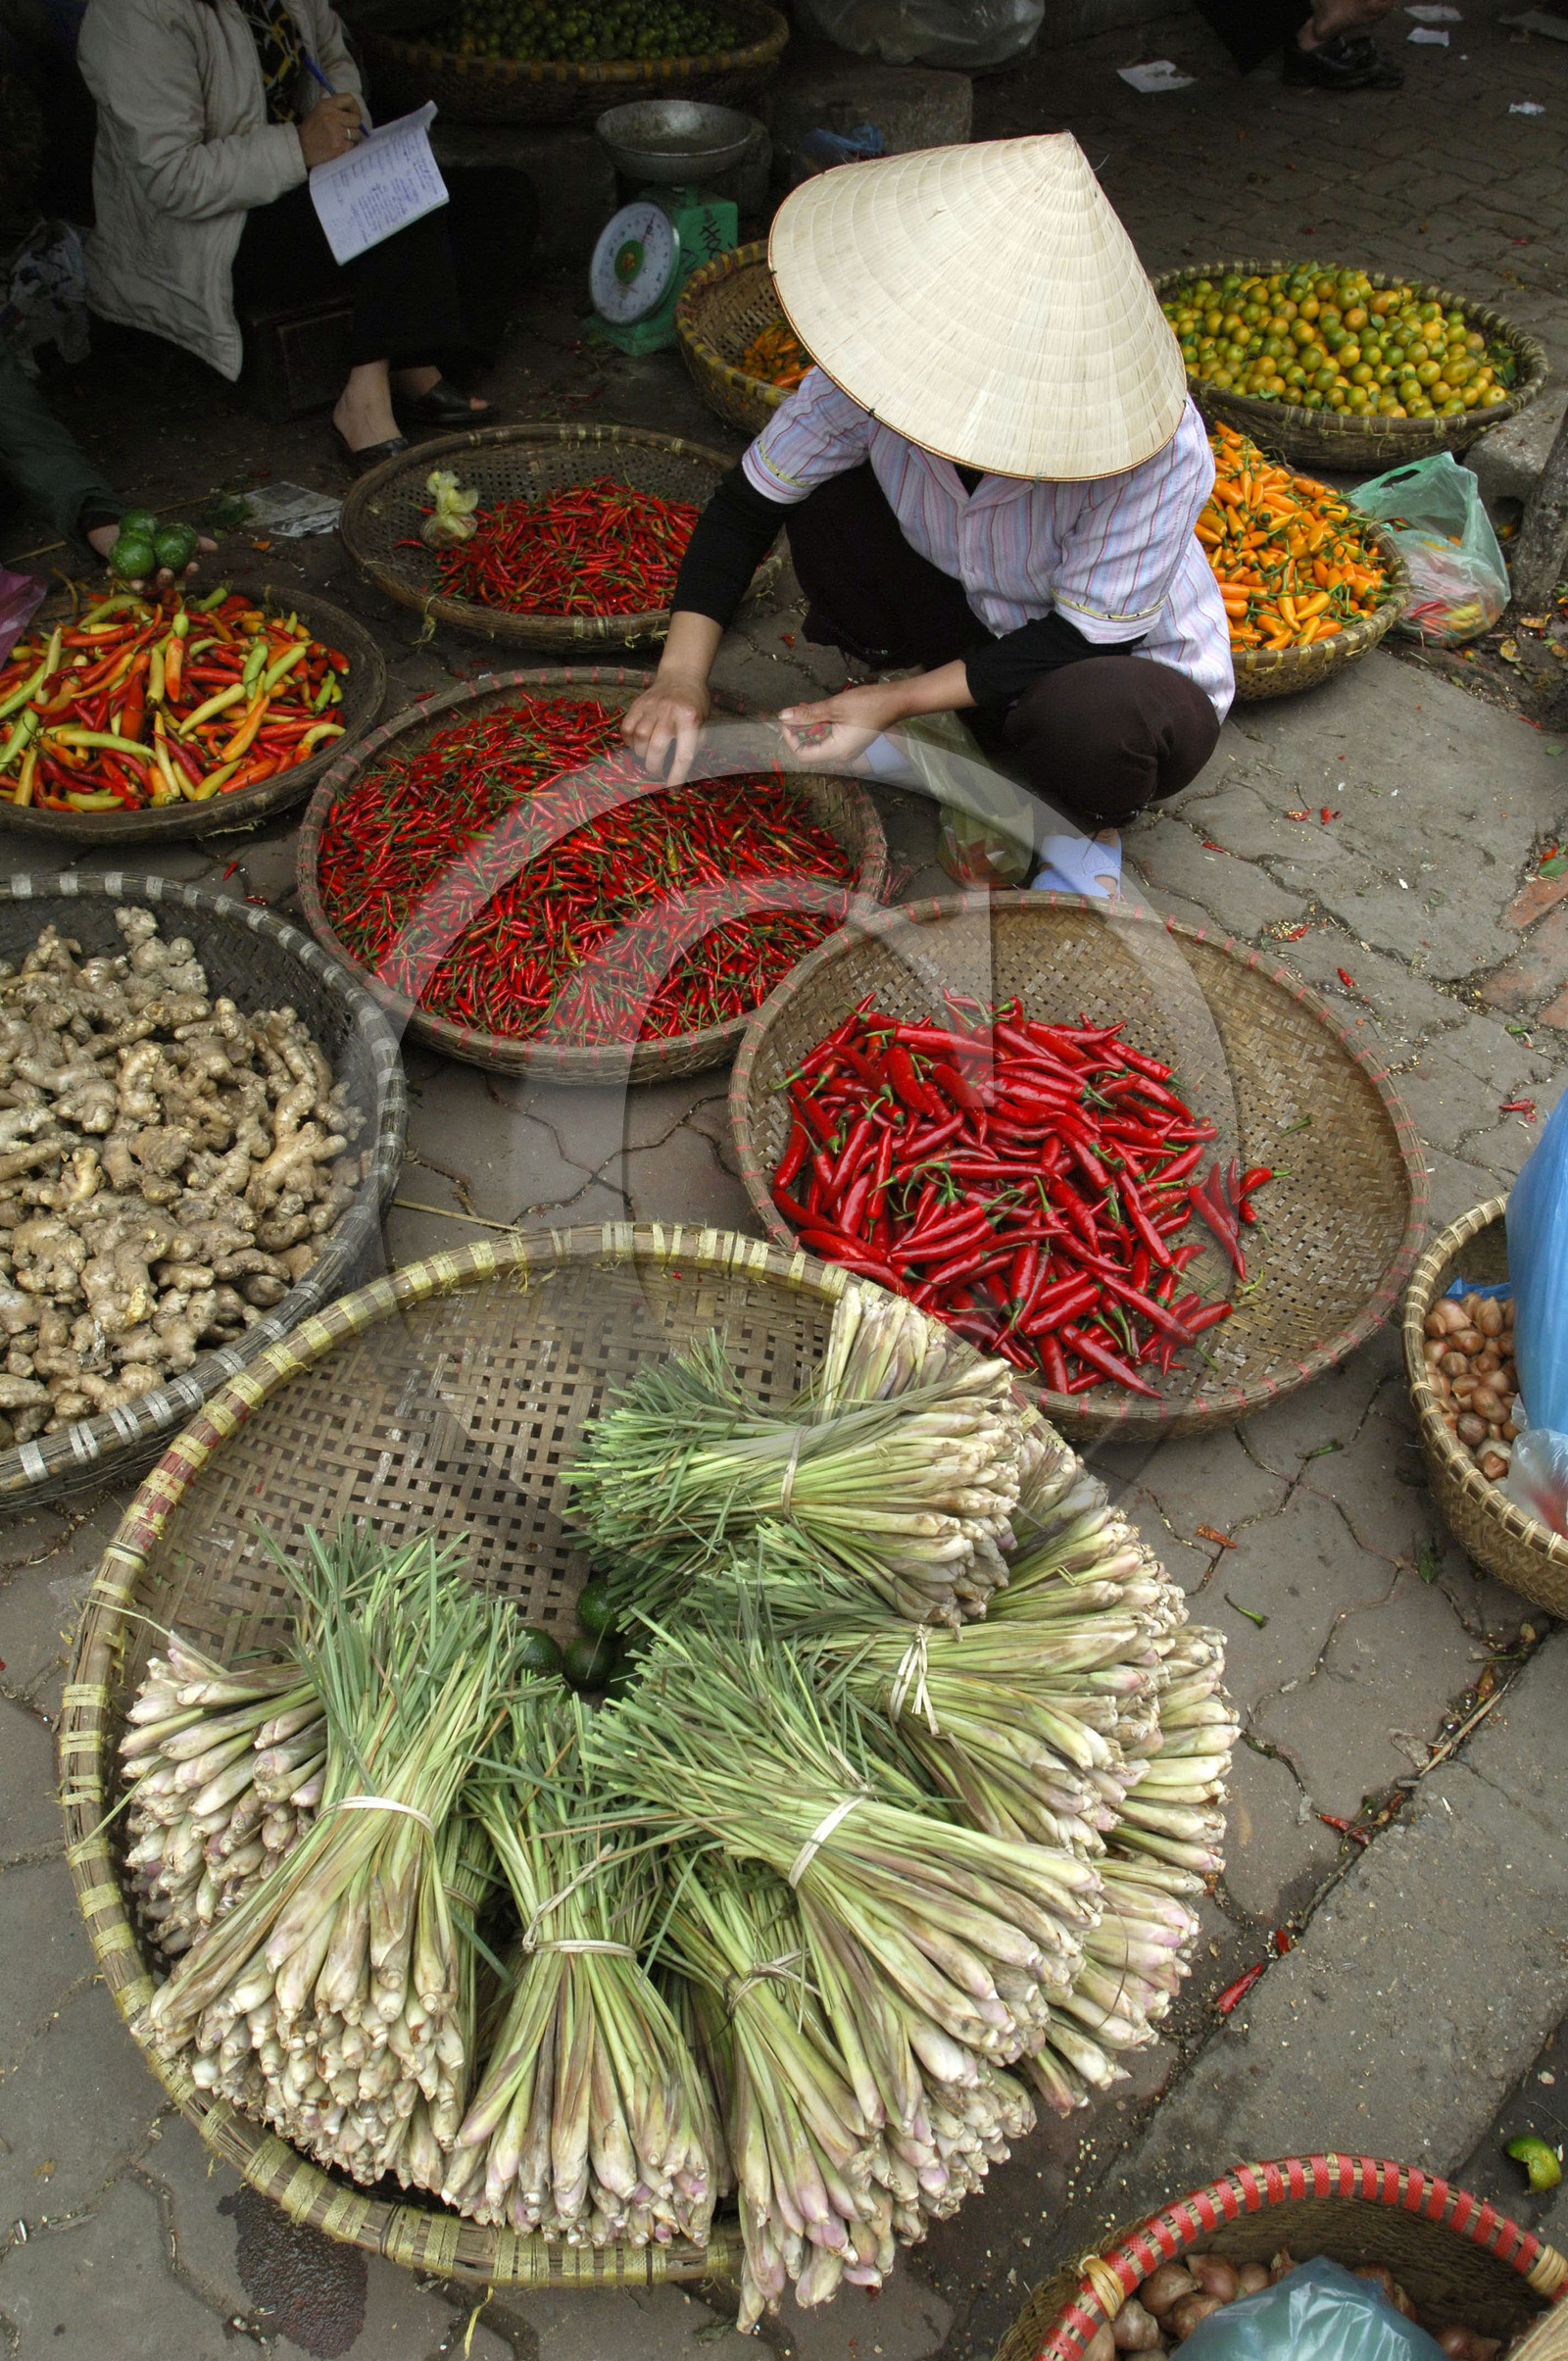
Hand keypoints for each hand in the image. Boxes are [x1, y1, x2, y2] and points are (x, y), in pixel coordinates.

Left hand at [89, 523, 217, 593]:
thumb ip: (194, 541)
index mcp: (171, 571)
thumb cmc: (156, 536)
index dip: (188, 572)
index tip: (193, 565)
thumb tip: (214, 545)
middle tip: (165, 571)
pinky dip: (113, 573)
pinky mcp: (120, 573)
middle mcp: (155, 579)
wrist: (128, 532)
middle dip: (164, 580)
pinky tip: (109, 570)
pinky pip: (117, 574)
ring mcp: (138, 578)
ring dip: (139, 585)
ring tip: (137, 582)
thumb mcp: (174, 534)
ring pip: (140, 584)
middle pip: (162, 583)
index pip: (183, 575)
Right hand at [299, 93, 364, 168]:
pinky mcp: (338, 146)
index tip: (353, 114)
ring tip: (341, 138)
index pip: (349, 99)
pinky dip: (347, 147)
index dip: (355, 107)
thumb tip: (353, 112)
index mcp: (326, 105)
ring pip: (356, 133)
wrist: (301, 148)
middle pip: (356, 118)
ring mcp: (335, 132)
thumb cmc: (311, 130)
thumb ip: (335, 108)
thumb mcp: (319, 111)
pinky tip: (338, 146)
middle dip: (354, 125)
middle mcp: (331, 116)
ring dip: (351, 137)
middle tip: (348, 129)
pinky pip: (352, 145)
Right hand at [621, 670, 710, 785]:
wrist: (681, 676)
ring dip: (641, 754)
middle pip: (656, 747)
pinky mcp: (637, 704)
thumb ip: (694, 745)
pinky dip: (629, 741)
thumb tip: (680, 772)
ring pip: (639, 737)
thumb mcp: (704, 724)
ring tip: (647, 756)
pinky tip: (636, 744)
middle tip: (657, 771)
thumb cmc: (695, 705)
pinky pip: (627, 728)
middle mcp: (670, 712)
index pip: (683, 754)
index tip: (672, 789)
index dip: (677, 775)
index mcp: (690, 719)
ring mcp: (651, 707)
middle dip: (655, 767)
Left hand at [778, 681, 909, 768]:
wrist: (895, 701)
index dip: (790, 739)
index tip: (786, 720)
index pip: (803, 754)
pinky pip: (829, 738)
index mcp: (837, 751)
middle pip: (810, 749)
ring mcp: (847, 750)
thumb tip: (783, 716)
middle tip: (795, 711)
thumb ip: (807, 714)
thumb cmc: (868, 703)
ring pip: (819, 742)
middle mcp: (841, 756)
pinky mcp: (850, 742)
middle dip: (800, 731)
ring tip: (805, 707)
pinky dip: (821, 726)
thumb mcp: (834, 706)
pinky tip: (818, 711)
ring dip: (809, 726)